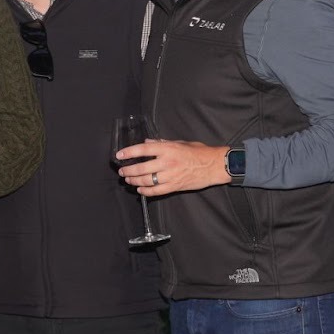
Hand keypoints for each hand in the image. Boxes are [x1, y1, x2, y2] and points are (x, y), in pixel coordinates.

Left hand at [115, 139, 229, 196]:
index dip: (129, 152)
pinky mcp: (175, 186)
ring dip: (134, 181)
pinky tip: (140, 190)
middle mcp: (167, 162)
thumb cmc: (199, 152)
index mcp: (168, 148)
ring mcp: (170, 175)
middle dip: (128, 170)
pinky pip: (156, 191)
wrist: (214, 166)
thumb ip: (162, 143)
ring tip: (128, 180)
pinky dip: (146, 191)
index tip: (119, 155)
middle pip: (141, 168)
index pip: (143, 150)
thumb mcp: (180, 142)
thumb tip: (147, 142)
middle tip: (122, 171)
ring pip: (146, 181)